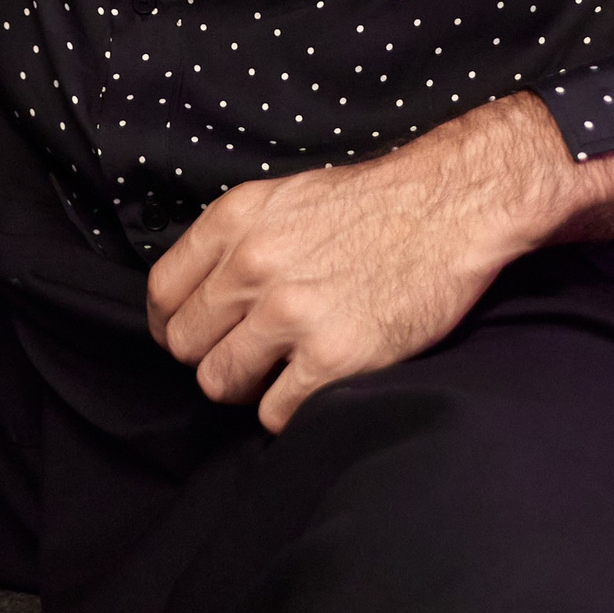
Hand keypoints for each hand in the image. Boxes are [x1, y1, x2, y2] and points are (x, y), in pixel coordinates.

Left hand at [147, 93, 565, 431]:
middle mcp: (253, 265)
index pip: (163, 293)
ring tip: (282, 370)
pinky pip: (274, 413)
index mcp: (237, 219)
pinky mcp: (332, 358)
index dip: (173, 324)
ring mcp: (290, 314)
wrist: (451, 208)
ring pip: (221, 384)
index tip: (194, 336)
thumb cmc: (373, 204)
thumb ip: (235, 243)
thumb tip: (200, 297)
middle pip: (186, 346)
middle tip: (249, 355)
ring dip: (248, 387)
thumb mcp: (286, 199)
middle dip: (213, 356)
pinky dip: (290, 408)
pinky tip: (315, 383)